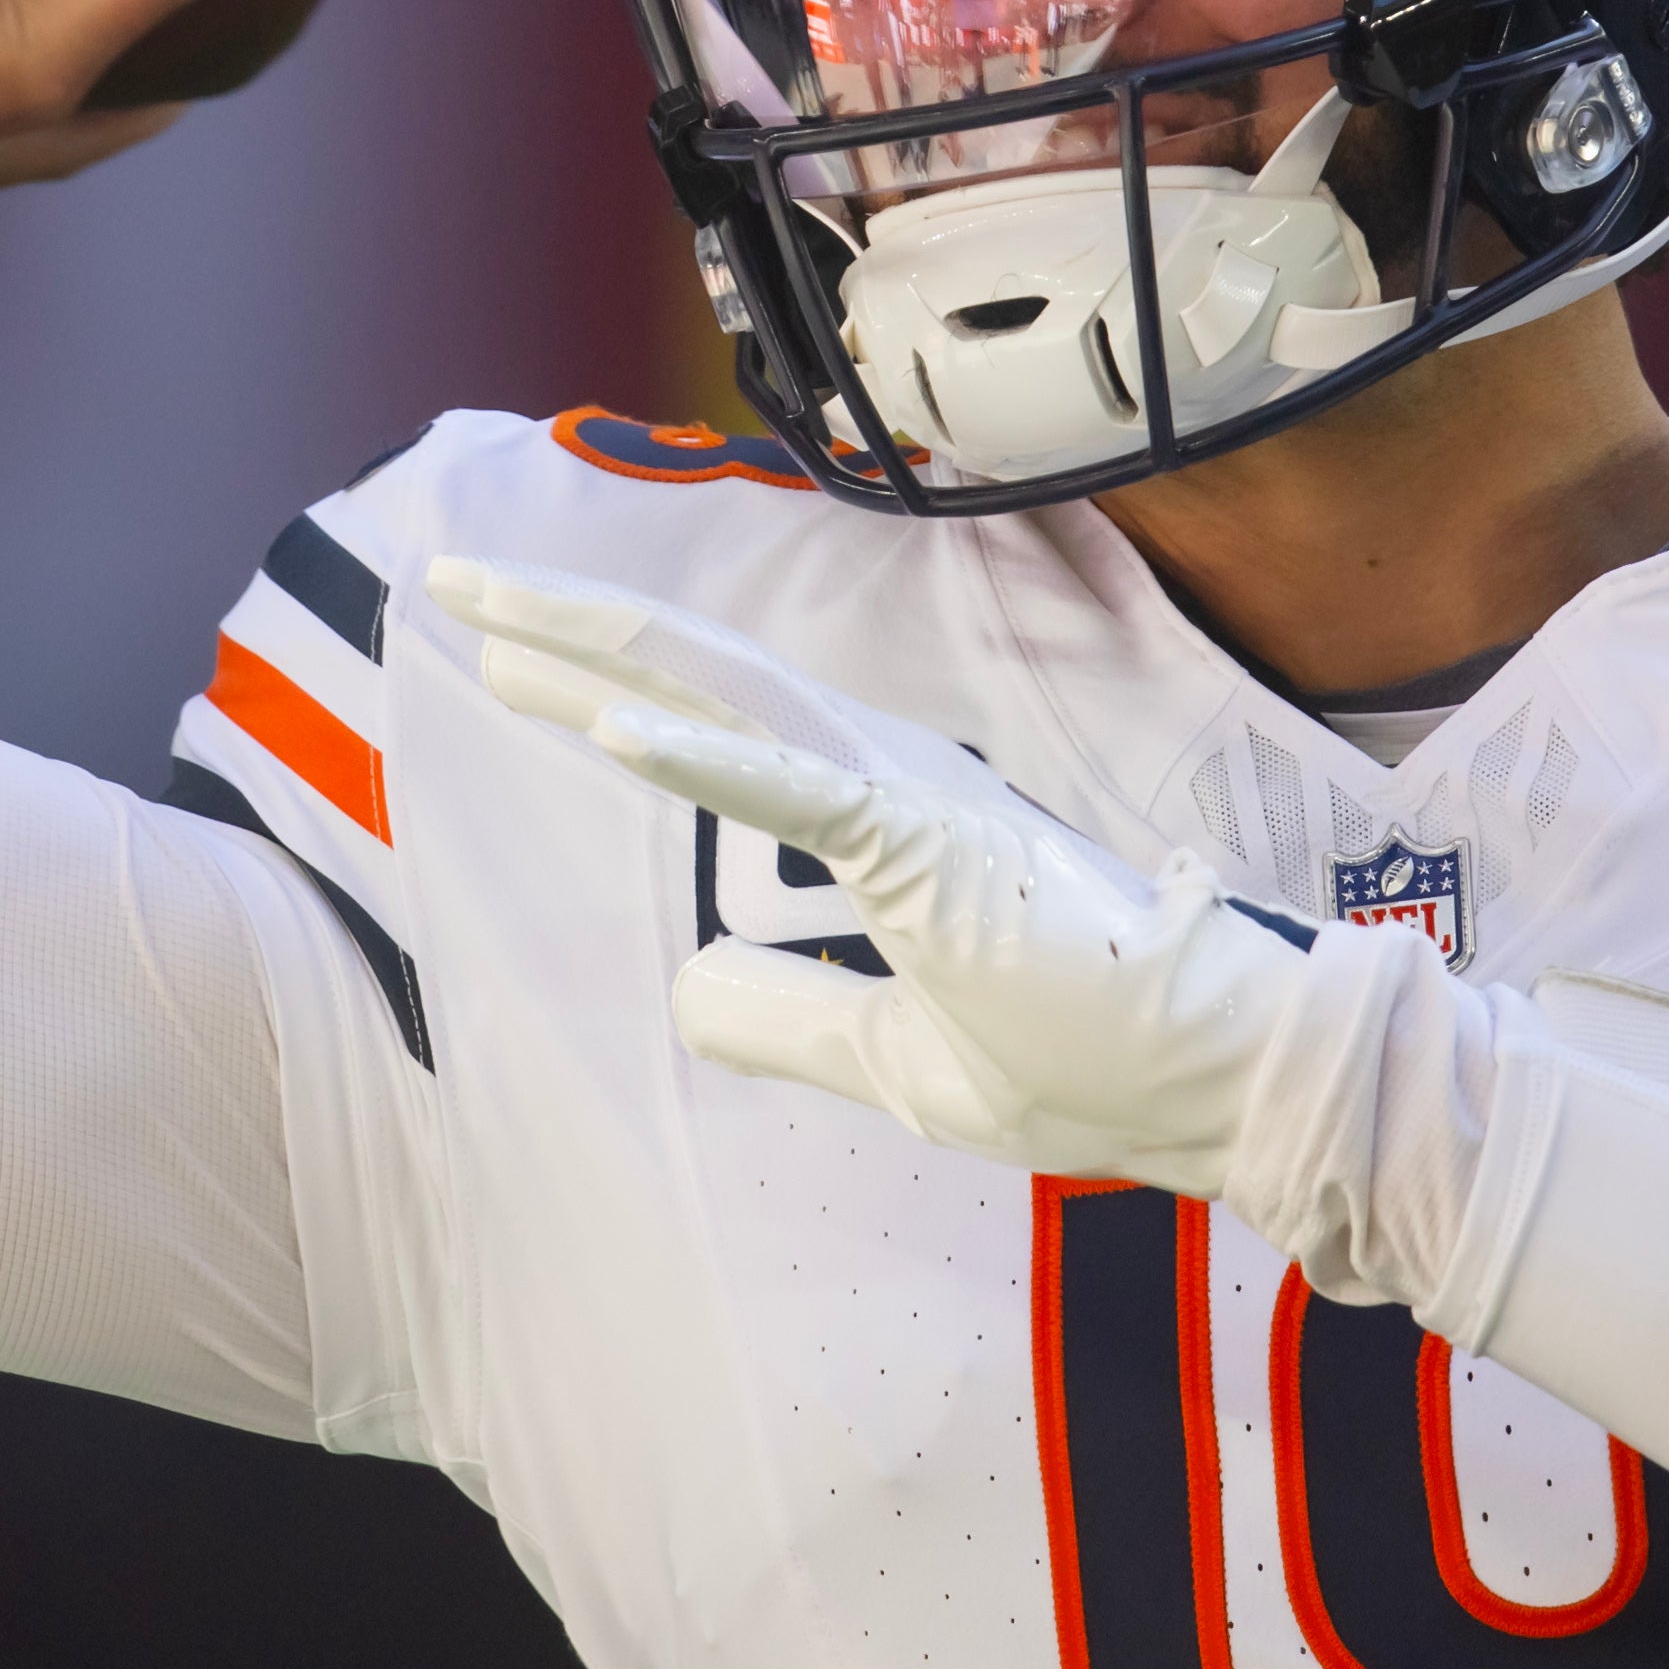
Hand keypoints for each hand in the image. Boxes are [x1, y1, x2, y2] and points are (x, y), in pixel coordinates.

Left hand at [432, 557, 1315, 1189]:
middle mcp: (888, 774)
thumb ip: (795, 1017)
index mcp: (885, 810)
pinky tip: (608, 723)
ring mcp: (911, 800)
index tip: (504, 650)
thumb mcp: (900, 1057)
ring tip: (486, 610)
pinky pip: (793, 789)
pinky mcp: (933, 847)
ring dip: (598, 649)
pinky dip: (698, 749)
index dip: (603, 680)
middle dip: (564, 625)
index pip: (717, 724)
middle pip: (697, 673)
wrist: (1219, 1086)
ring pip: (725, 694)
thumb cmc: (1096, 1063)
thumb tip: (684, 994)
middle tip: (448, 582)